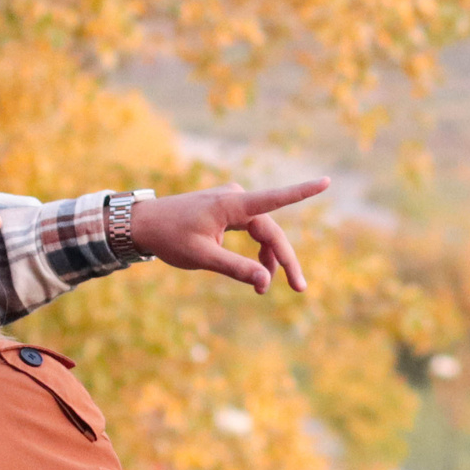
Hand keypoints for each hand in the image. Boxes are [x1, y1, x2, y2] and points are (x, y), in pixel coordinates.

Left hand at [133, 179, 330, 292]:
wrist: (142, 224)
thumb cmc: (169, 237)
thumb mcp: (203, 257)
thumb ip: (236, 269)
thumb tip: (266, 282)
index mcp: (231, 205)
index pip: (275, 199)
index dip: (302, 191)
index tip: (326, 181)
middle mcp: (236, 199)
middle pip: (271, 230)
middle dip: (284, 260)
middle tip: (300, 288)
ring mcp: (231, 202)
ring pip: (262, 232)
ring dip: (269, 258)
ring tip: (266, 288)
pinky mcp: (226, 210)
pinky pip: (251, 230)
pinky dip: (256, 250)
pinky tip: (256, 271)